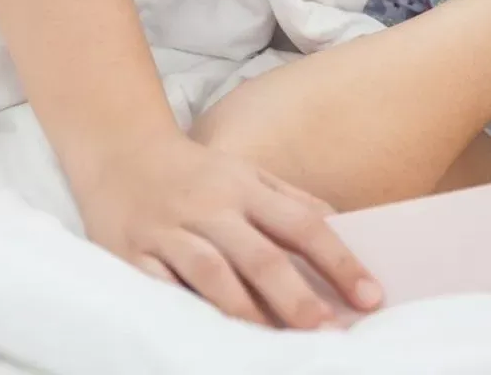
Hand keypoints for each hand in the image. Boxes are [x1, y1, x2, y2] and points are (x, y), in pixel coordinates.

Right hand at [71, 135, 380, 328]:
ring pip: (211, 273)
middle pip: (260, 255)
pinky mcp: (130, 253)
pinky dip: (185, 309)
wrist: (117, 150)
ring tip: (276, 341)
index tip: (372, 296)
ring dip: (247, 310)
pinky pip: (160, 287)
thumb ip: (293, 203)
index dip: (340, 261)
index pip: (303, 224)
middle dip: (297, 297)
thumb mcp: (247, 174)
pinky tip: (208, 334)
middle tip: (328, 330)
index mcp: (244, 187)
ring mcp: (168, 231)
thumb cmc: (195, 173)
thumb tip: (346, 233)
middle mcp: (209, 207)